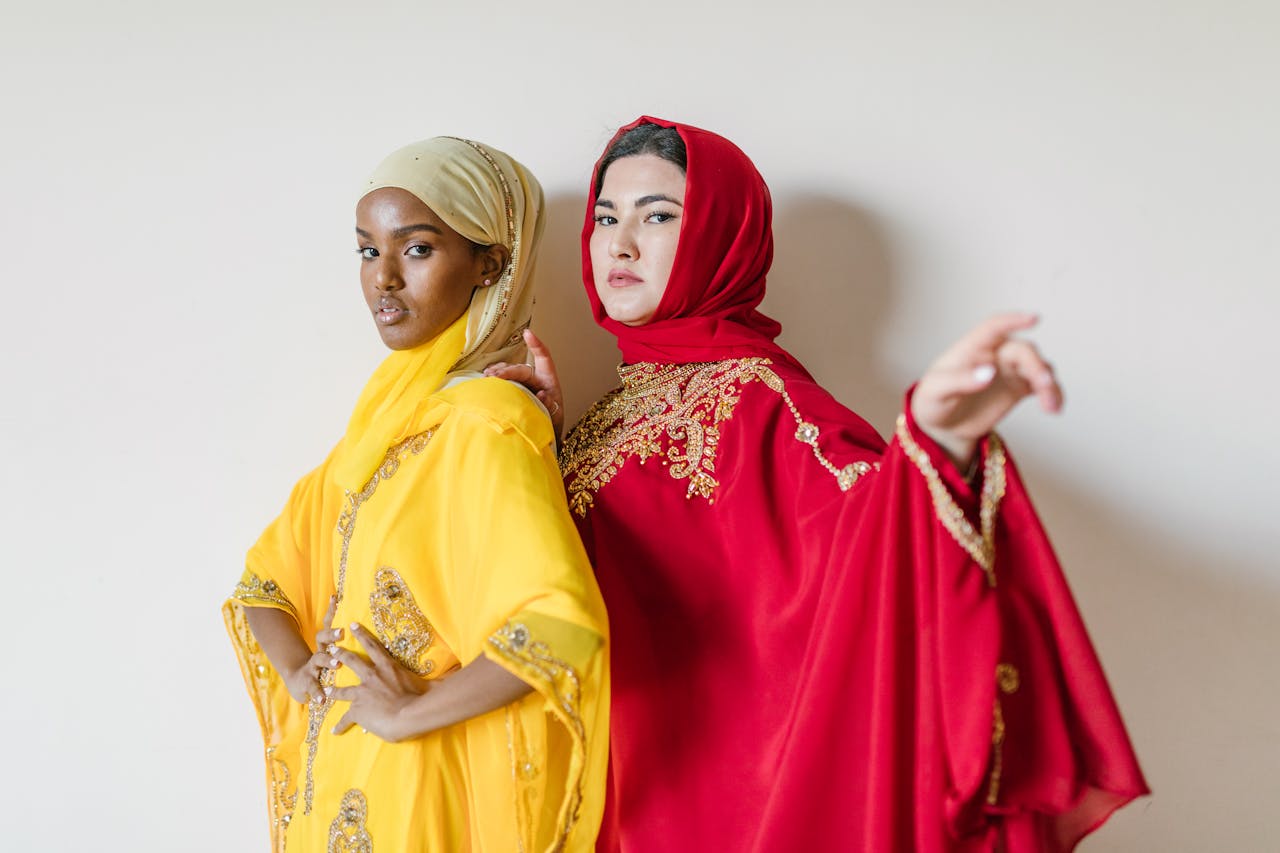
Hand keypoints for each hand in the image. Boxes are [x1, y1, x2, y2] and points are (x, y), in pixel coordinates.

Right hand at [283, 595, 341, 703]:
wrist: (298, 682)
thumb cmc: (324, 665)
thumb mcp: (334, 651)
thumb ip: (347, 640)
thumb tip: (359, 621)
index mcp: (326, 642)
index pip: (327, 623)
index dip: (330, 610)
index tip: (335, 598)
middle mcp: (318, 651)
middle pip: (322, 638)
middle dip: (331, 634)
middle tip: (341, 631)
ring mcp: (312, 667)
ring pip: (318, 660)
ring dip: (327, 661)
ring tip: (336, 663)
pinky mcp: (308, 683)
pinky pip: (313, 687)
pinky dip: (318, 694)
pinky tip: (322, 700)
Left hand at [328, 622, 431, 741]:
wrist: (410, 714)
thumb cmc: (424, 697)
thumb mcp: (432, 682)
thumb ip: (441, 677)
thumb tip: (459, 670)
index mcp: (388, 668)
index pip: (373, 646)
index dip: (362, 635)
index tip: (351, 625)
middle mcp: (372, 677)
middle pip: (352, 662)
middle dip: (340, 655)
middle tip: (330, 649)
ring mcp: (363, 694)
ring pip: (343, 690)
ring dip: (333, 690)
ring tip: (325, 690)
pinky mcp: (358, 711)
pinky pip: (346, 718)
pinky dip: (340, 724)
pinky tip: (335, 730)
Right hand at [484, 329, 565, 439]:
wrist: (545, 430)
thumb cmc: (551, 419)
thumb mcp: (554, 414)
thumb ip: (549, 404)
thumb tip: (542, 394)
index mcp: (548, 380)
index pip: (544, 357)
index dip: (536, 345)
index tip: (527, 334)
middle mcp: (535, 377)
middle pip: (520, 369)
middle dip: (507, 371)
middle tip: (493, 376)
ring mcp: (524, 382)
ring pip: (510, 371)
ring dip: (498, 372)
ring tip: (487, 375)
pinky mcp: (514, 388)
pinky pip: (504, 378)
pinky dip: (495, 376)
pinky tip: (486, 377)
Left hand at [911, 313, 1062, 466]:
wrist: (942, 427)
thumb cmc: (933, 402)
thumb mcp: (936, 392)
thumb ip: (960, 380)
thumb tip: (989, 372)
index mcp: (971, 348)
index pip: (993, 327)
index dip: (1013, 320)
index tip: (1034, 319)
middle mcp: (994, 354)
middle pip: (1023, 350)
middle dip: (1036, 366)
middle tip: (1043, 384)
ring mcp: (1009, 370)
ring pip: (1039, 367)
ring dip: (1049, 383)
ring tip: (1051, 405)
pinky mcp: (1019, 388)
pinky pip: (1043, 386)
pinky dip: (1053, 394)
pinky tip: (1054, 408)